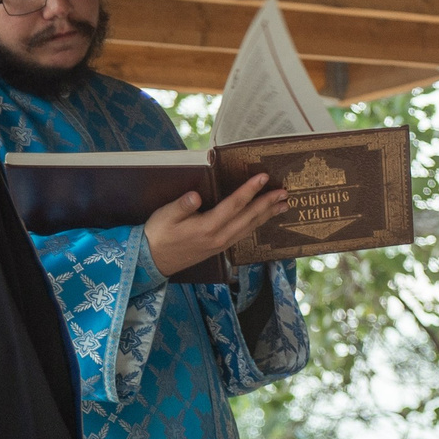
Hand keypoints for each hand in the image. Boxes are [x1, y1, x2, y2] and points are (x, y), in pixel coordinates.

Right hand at [144, 172, 286, 276]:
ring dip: (267, 215)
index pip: (234, 205)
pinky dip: (256, 224)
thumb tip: (195, 196)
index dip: (250, 190)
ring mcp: (221, 244)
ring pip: (250, 227)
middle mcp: (219, 237)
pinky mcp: (220, 247)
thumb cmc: (158, 234)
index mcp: (207, 227)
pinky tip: (263, 219)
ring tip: (283, 205)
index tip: (263, 177)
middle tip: (285, 193)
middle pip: (249, 217)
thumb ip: (181, 206)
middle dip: (268, 203)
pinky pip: (244, 234)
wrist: (153, 261)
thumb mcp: (165, 216)